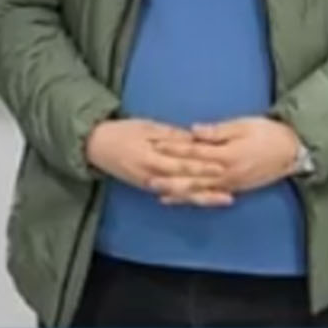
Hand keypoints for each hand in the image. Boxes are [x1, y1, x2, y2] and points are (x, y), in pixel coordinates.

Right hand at [85, 119, 228, 204]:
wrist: (95, 146)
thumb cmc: (121, 131)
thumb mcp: (146, 127)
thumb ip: (169, 135)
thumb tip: (193, 139)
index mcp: (151, 158)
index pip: (182, 165)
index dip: (202, 168)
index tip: (222, 167)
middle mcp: (152, 176)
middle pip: (185, 185)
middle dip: (209, 188)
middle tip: (231, 192)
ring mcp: (150, 185)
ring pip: (181, 194)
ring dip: (203, 198)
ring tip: (224, 200)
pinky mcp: (148, 187)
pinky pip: (172, 195)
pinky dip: (188, 199)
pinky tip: (203, 201)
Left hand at [168, 117, 301, 195]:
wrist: (292, 151)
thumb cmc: (268, 133)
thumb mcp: (244, 125)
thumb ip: (218, 131)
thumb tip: (193, 132)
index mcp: (226, 154)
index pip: (193, 152)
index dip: (173, 148)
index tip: (155, 145)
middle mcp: (225, 173)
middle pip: (191, 175)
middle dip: (168, 174)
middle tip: (146, 173)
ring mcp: (229, 183)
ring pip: (197, 189)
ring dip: (175, 190)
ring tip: (155, 189)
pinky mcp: (233, 188)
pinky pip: (207, 196)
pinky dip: (190, 198)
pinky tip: (175, 199)